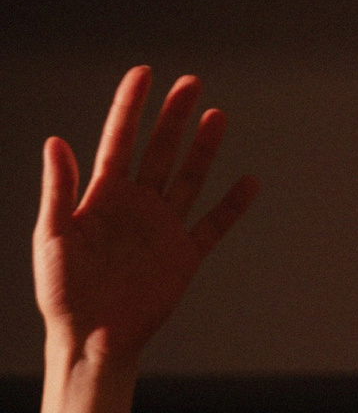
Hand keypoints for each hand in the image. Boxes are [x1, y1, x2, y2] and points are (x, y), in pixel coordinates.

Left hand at [35, 68, 258, 369]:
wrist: (91, 339)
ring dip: (203, 149)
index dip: (130, 106)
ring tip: (217, 116)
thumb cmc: (62, 291)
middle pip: (160, 150)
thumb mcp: (52, 236)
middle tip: (191, 83)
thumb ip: (59, 190)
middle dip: (173, 116)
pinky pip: (212, 226)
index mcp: (102, 195)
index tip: (144, 74)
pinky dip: (232, 206)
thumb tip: (57, 142)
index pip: (119, 138)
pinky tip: (249, 182)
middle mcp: (136, 205)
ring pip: (188, 179)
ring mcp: (162, 229)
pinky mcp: (183, 257)